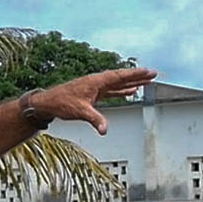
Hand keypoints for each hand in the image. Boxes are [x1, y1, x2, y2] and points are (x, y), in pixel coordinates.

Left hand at [33, 67, 157, 134]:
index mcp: (96, 81)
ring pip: (118, 83)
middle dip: (138, 76)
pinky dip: (122, 90)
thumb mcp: (80, 112)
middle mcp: (98, 81)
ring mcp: (96, 87)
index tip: (147, 72)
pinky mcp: (94, 93)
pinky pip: (112, 90)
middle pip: (122, 77)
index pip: (119, 76)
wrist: (49, 102)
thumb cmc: (62, 102)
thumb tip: (105, 129)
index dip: (135, 74)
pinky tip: (129, 91)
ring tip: (146, 81)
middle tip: (153, 74)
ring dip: (132, 82)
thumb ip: (95, 120)